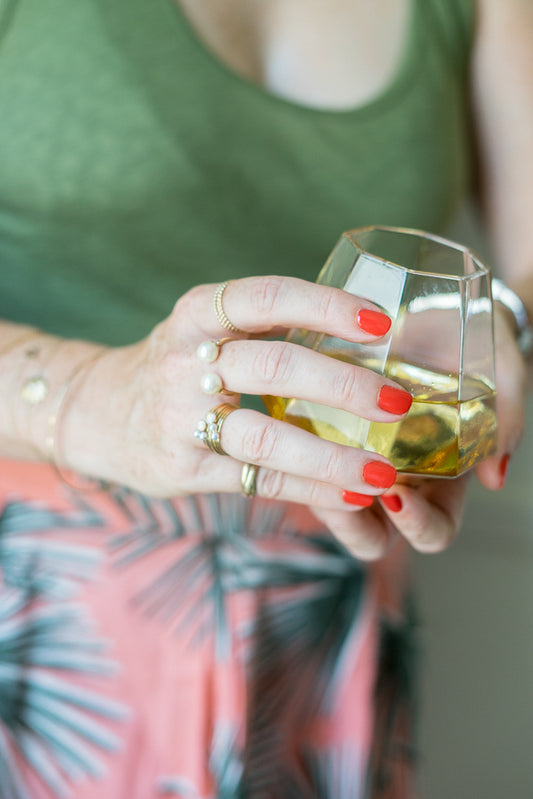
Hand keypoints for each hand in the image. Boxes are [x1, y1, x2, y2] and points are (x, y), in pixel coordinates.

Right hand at [62, 276, 411, 522]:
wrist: (98, 412)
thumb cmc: (175, 365)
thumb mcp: (204, 328)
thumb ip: (265, 329)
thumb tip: (365, 338)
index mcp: (198, 314)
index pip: (268, 298)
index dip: (326, 307)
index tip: (381, 323)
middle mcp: (185, 361)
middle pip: (275, 367)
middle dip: (344, 386)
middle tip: (398, 402)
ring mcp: (180, 419)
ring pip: (266, 436)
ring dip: (333, 456)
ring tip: (384, 472)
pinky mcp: (184, 468)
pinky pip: (257, 480)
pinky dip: (311, 489)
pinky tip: (351, 497)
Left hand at [318, 305, 527, 561]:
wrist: (441, 309)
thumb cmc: (478, 352)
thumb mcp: (503, 380)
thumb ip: (506, 422)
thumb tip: (495, 476)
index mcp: (443, 484)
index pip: (433, 531)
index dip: (417, 525)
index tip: (397, 495)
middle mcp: (398, 480)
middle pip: (370, 535)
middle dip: (354, 524)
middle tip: (346, 490)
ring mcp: (358, 457)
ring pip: (328, 500)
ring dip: (317, 489)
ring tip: (310, 456)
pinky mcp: (325, 428)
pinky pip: (302, 454)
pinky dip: (296, 446)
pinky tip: (292, 421)